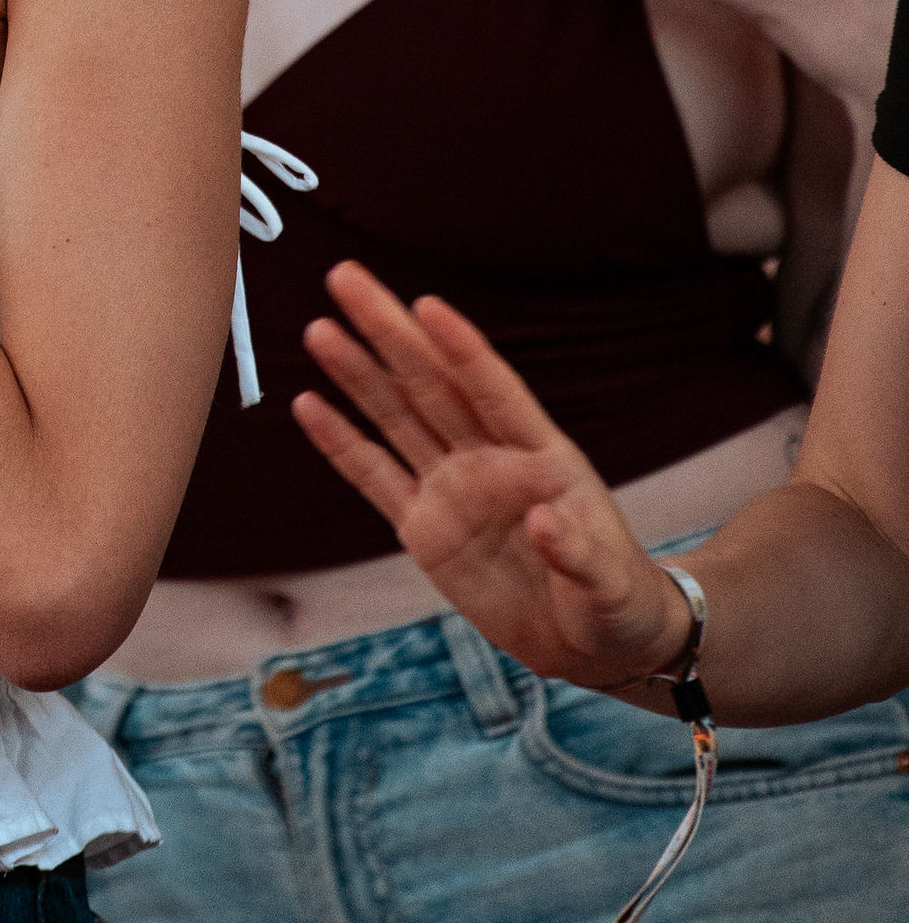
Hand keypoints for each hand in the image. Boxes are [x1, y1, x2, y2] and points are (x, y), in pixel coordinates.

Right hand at [294, 262, 693, 692]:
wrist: (589, 644)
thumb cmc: (613, 601)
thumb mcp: (607, 582)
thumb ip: (577, 552)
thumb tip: (546, 522)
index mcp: (540, 456)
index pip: (492, 389)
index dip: (461, 348)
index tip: (427, 304)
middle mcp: (488, 459)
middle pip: (430, 383)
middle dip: (389, 330)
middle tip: (346, 278)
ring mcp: (452, 490)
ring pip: (396, 417)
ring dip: (358, 374)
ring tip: (320, 329)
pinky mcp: (425, 527)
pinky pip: (375, 477)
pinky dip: (341, 443)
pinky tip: (309, 405)